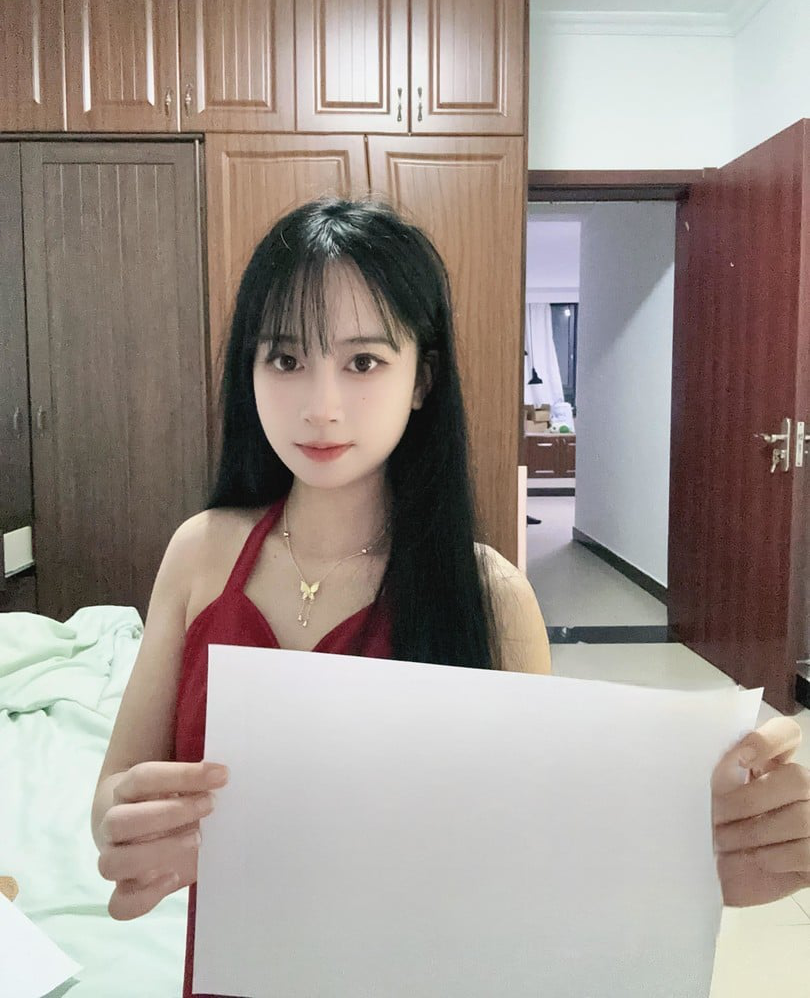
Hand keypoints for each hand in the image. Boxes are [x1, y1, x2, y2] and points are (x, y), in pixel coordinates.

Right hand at [96, 760, 227, 919]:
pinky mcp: (125, 890)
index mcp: (126, 791)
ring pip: (112, 863)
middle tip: (210, 805)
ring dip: (157, 852)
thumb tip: (224, 774)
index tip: (221, 774)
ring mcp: (115, 859)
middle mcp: (112, 826)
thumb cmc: (173, 799)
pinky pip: (120, 905)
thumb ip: (197, 780)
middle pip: (119, 821)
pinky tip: (175, 877)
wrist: (147, 826)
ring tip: (198, 839)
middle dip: (170, 813)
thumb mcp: (181, 784)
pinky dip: (146, 896)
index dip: (182, 775)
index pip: (143, 778)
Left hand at [712, 717, 809, 905]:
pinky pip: (803, 852)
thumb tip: (732, 758)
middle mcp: (803, 788)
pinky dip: (770, 857)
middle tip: (717, 817)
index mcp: (773, 765)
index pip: (785, 733)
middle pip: (797, 779)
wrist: (724, 874)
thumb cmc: (718, 828)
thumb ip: (721, 773)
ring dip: (753, 832)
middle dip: (749, 800)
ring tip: (725, 841)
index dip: (768, 741)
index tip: (741, 757)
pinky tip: (754, 858)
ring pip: (800, 818)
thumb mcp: (713, 796)